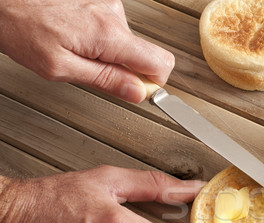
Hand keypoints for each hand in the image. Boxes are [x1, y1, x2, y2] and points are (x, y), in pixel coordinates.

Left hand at [0, 0, 173, 102]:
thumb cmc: (22, 28)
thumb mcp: (61, 68)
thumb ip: (105, 81)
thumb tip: (137, 92)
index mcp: (108, 35)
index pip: (160, 63)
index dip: (153, 82)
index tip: (136, 89)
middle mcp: (113, 15)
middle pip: (146, 52)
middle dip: (129, 69)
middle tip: (100, 73)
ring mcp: (108, 4)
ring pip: (127, 41)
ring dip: (109, 51)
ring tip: (78, 49)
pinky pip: (113, 27)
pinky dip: (100, 37)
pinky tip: (77, 36)